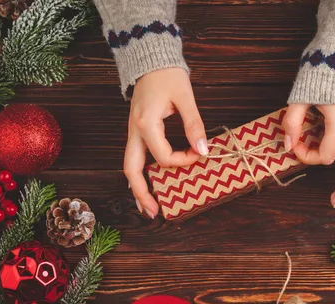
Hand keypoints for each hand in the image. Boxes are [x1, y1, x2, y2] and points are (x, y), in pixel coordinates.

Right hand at [125, 68, 206, 218]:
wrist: (150, 59)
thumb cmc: (167, 76)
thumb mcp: (185, 98)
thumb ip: (194, 125)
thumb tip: (204, 151)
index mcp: (146, 124)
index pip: (162, 157)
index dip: (182, 161)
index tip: (198, 154)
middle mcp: (134, 131)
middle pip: (131, 170)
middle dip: (142, 193)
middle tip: (155, 213)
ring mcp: (132, 132)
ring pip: (129, 166)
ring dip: (138, 188)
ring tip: (148, 207)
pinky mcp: (136, 131)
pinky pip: (134, 158)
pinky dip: (139, 174)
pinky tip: (146, 185)